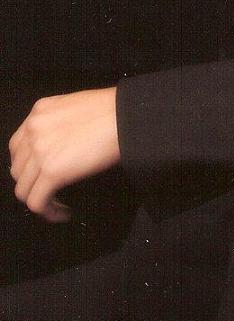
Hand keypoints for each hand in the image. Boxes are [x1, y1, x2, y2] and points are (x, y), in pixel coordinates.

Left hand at [9, 87, 119, 220]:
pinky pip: (37, 201)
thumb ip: (60, 124)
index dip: (28, 165)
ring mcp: (39, 150)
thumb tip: (63, 145)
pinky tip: (63, 213)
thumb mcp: (77, 107)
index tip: (43, 175)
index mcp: (39, 111)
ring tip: (58, 204)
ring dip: (39, 199)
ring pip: (23, 189)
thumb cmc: (115, 110)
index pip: (19, 146)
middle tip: (52, 191)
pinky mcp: (52, 171)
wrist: (128, 116)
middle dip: (33, 183)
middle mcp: (33, 129)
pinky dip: (49, 212)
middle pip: (18, 169)